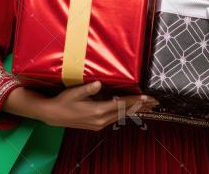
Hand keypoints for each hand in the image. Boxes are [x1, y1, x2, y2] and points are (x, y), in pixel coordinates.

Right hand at [39, 81, 158, 130]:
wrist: (52, 115)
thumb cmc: (63, 101)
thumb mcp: (74, 93)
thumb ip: (88, 88)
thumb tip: (99, 84)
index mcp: (97, 111)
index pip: (121, 104)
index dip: (135, 100)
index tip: (147, 98)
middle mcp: (101, 119)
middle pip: (125, 111)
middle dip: (140, 106)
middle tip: (155, 102)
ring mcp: (99, 124)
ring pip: (121, 115)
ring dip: (135, 110)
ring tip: (148, 106)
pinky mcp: (97, 125)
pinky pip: (115, 117)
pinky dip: (125, 112)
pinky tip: (130, 109)